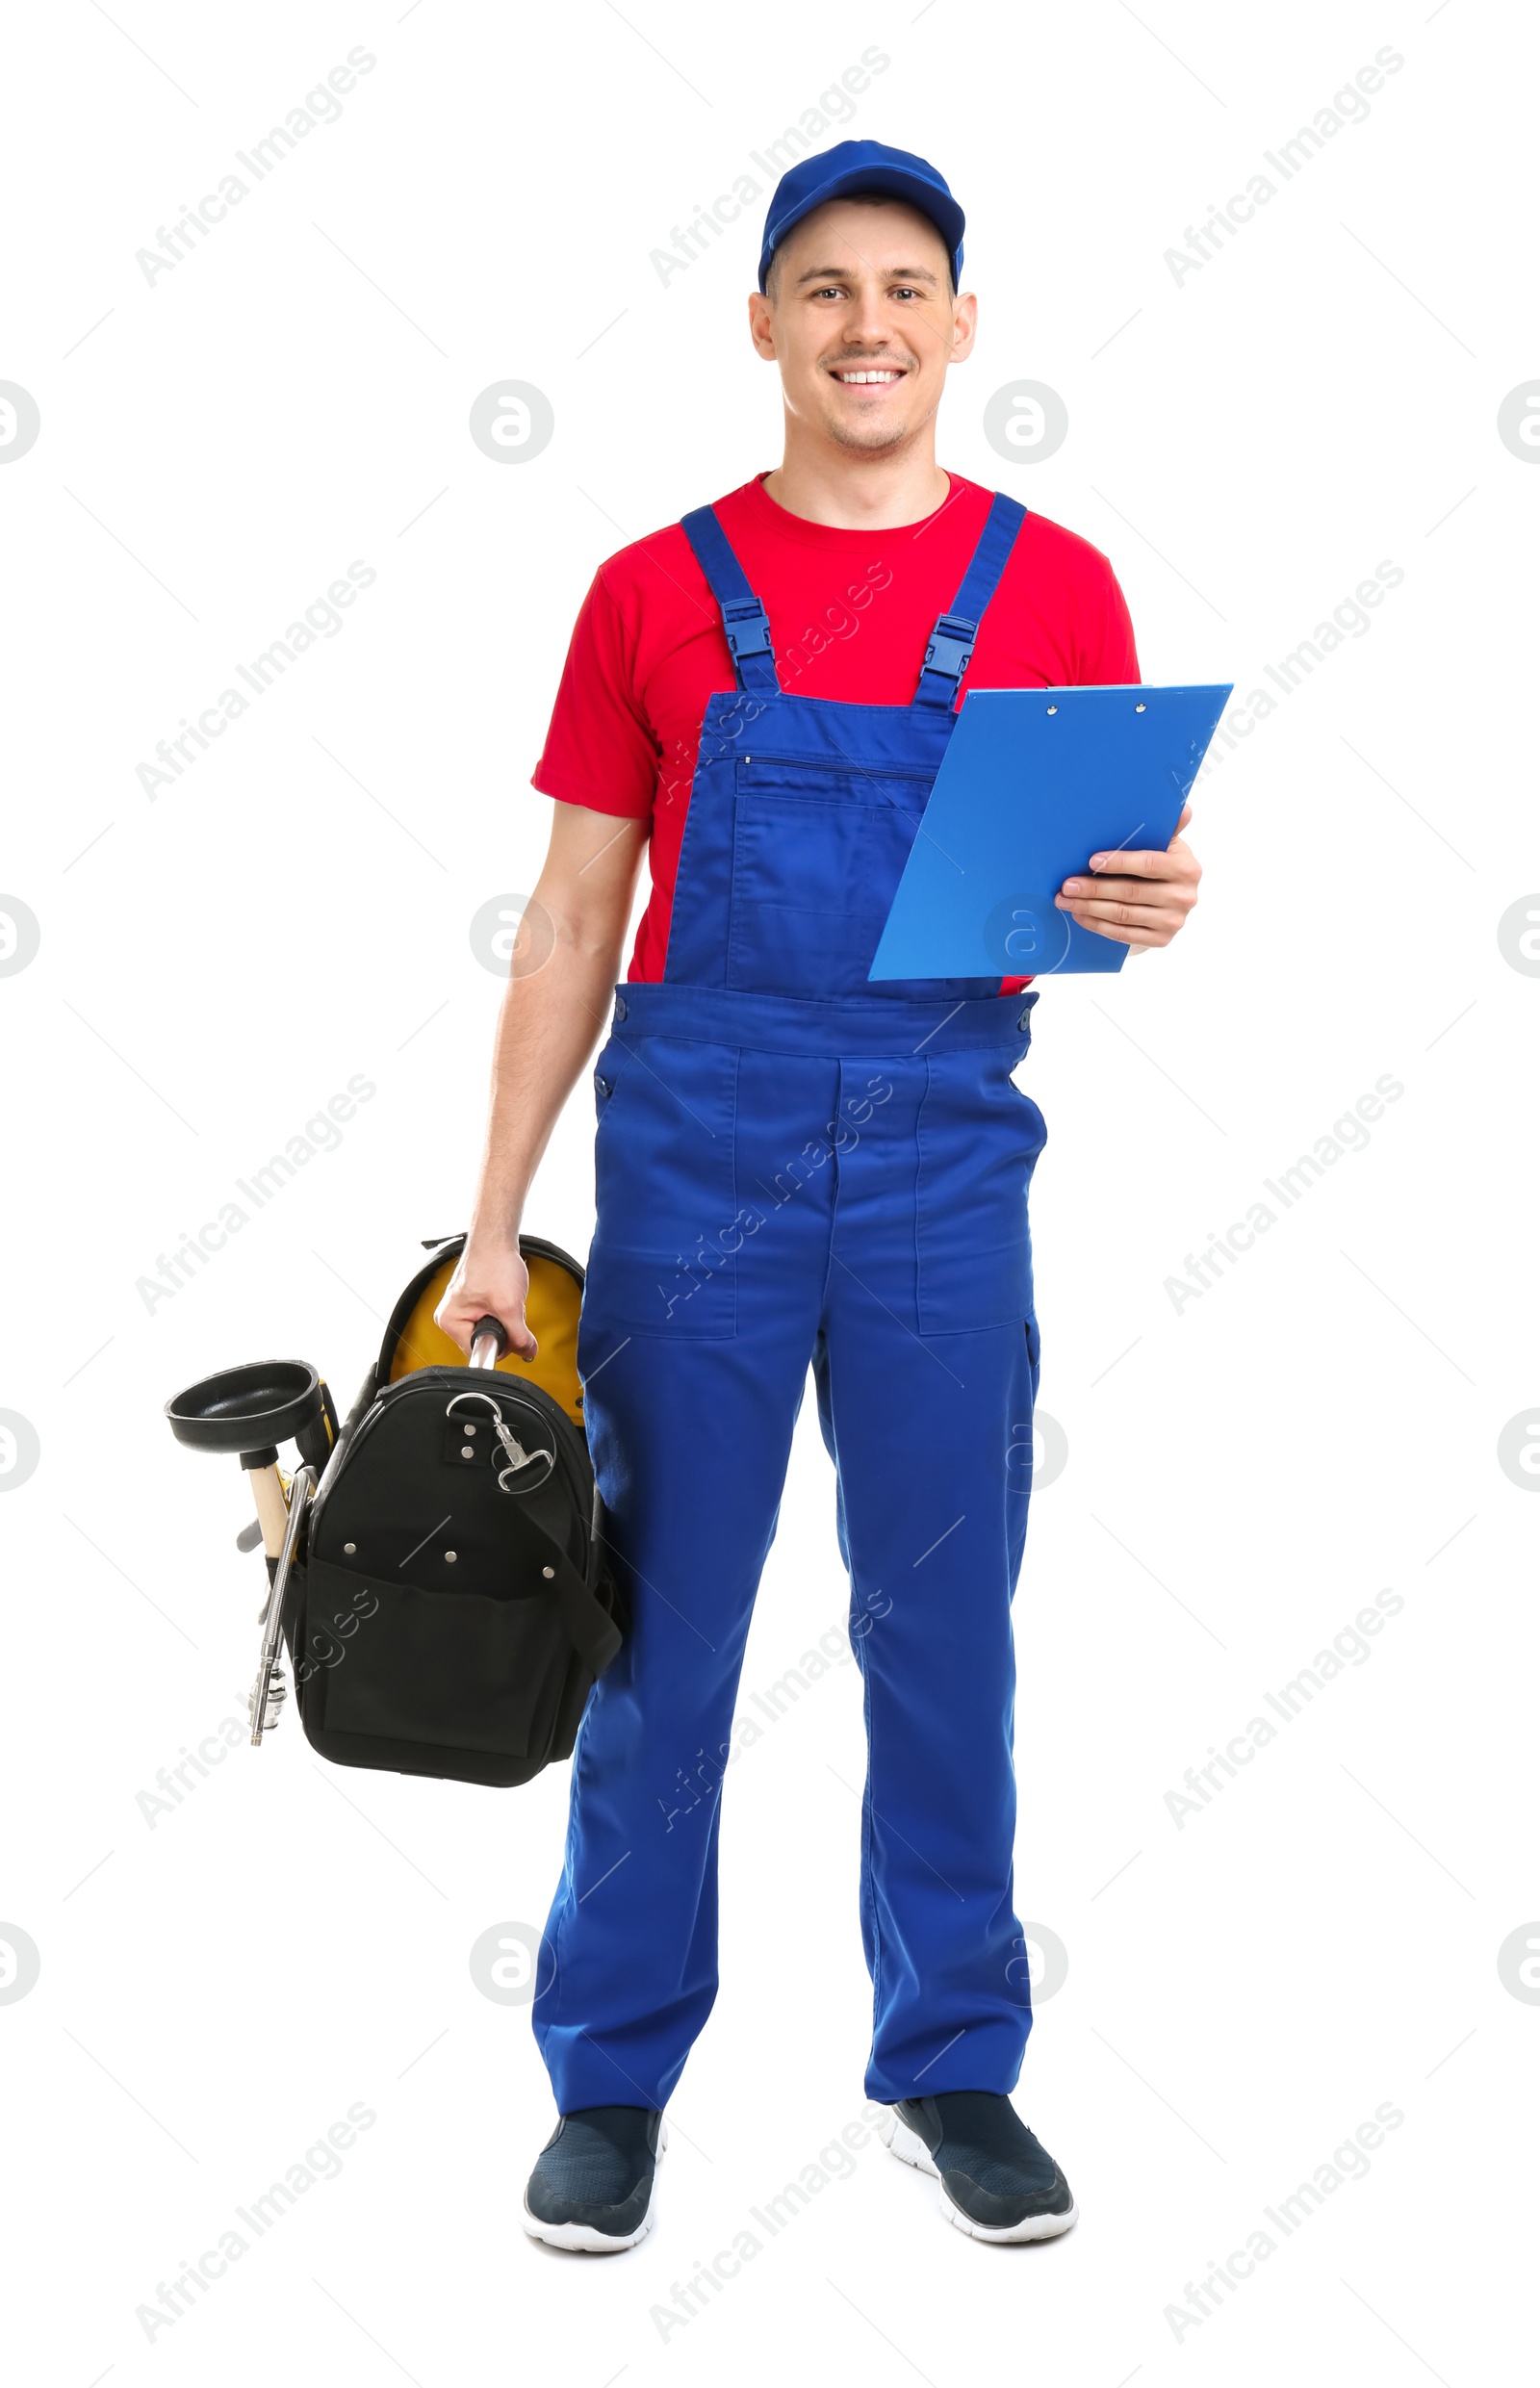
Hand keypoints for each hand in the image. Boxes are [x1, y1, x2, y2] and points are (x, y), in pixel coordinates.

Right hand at [434, 1237, 536, 1360]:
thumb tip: (528, 1352)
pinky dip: (504, 1312)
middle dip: (505, 1329)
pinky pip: (492, 1319)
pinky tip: (504, 1297)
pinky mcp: (472, 1303)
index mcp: (450, 1322)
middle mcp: (451, 1318)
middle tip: (507, 1307)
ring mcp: (461, 1310)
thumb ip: (520, 1336)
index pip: (478, 1352)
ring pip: (492, 1330)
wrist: (496, 1239)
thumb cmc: (494, 1263)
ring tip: (505, 1299)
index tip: (511, 1327)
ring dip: (506, 1319)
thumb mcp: (510, 1306)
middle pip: (485, 1342)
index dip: (501, 1344)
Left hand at [1054, 803, 1200, 949]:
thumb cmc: (1162, 864)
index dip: (1119, 862)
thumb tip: (1183, 808)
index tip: (1091, 861)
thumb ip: (1170, 825)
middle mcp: (1184, 897)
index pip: (1149, 864)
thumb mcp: (1167, 844)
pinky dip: (1097, 925)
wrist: (1172, 900)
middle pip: (1131, 892)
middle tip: (1067, 885)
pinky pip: (1123, 934)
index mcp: (1186, 868)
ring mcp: (1173, 921)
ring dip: (1089, 907)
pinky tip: (1079, 915)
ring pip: (1123, 915)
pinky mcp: (1161, 940)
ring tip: (1065, 900)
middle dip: (1094, 889)